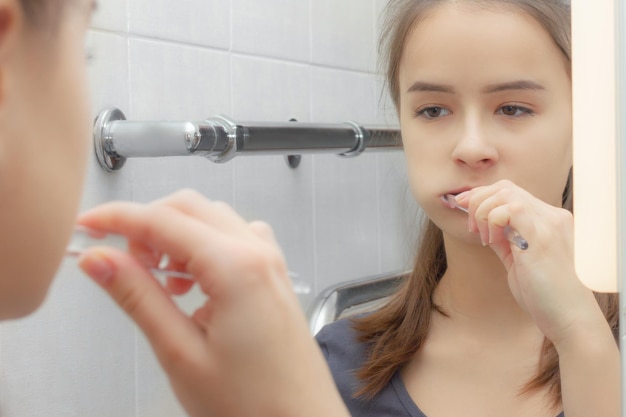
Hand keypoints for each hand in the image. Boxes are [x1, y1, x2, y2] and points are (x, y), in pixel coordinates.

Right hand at [76, 189, 348, 416]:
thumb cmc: (254, 403)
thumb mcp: (180, 352)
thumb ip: (138, 297)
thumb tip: (101, 259)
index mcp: (236, 267)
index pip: (161, 220)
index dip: (116, 219)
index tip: (87, 226)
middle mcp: (258, 254)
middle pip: (188, 207)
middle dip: (146, 224)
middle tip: (117, 259)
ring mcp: (270, 262)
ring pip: (210, 219)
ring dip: (175, 235)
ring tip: (155, 280)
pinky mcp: (272, 276)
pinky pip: (232, 239)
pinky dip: (201, 247)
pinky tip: (190, 284)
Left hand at [455, 180, 605, 346]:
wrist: (570, 318)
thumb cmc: (545, 295)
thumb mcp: (519, 261)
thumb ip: (506, 240)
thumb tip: (484, 225)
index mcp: (550, 220)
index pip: (511, 192)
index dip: (482, 196)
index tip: (462, 207)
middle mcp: (553, 217)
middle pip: (505, 187)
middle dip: (477, 201)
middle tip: (470, 227)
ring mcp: (550, 224)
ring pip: (505, 193)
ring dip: (483, 212)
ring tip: (484, 238)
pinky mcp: (542, 237)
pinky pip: (510, 210)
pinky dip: (492, 221)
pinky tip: (492, 242)